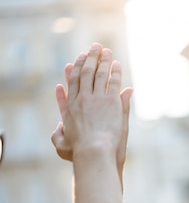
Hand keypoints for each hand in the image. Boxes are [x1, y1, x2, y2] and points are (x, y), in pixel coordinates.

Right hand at [51, 42, 132, 179]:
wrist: (94, 153)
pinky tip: (117, 64)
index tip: (76, 61)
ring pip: (99, 74)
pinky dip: (115, 71)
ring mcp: (96, 99)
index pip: (71, 83)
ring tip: (106, 51)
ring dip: (103, 60)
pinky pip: (113, 81)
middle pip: (85, 73)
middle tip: (94, 48)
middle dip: (89, 58)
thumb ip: (57, 134)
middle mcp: (82, 100)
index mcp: (70, 109)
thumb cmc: (78, 155)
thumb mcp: (61, 146)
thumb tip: (58, 126)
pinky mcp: (111, 101)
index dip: (74, 70)